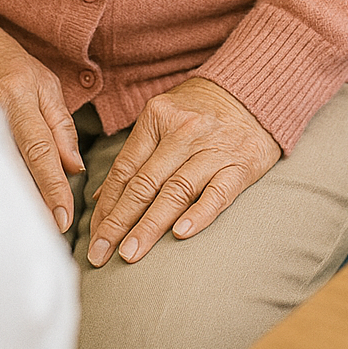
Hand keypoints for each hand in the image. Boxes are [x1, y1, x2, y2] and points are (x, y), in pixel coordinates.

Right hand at [0, 24, 83, 231]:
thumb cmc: (12, 65)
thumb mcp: (46, 85)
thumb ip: (61, 126)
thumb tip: (74, 167)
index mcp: (17, 97)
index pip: (39, 149)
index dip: (52, 186)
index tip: (64, 217)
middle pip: (16, 169)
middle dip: (35, 204)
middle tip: (52, 233)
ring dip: (17, 202)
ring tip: (35, 229)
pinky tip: (7, 208)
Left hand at [87, 77, 279, 265]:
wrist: (253, 94)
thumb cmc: (200, 110)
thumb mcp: (162, 118)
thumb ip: (135, 156)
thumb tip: (103, 198)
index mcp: (157, 116)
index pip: (126, 169)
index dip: (107, 206)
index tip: (94, 236)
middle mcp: (183, 131)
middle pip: (145, 183)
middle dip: (119, 222)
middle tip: (100, 254)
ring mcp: (212, 148)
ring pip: (175, 191)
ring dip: (150, 226)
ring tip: (130, 253)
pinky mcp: (240, 165)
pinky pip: (217, 194)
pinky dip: (198, 215)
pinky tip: (180, 235)